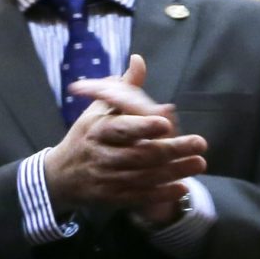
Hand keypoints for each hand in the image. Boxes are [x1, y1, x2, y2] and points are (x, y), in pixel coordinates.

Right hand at [48, 53, 207, 214]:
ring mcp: (106, 178)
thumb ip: (122, 88)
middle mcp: (100, 155)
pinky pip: (139, 197)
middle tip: (199, 143)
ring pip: (144, 176)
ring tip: (199, 162)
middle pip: (139, 154)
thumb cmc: (86, 136)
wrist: (60, 175)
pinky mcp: (111, 198)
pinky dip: (161, 193)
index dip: (142, 127)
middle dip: (171, 149)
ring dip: (174, 171)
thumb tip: (139, 60)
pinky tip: (182, 187)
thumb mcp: (98, 109)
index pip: (121, 128)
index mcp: (97, 129)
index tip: (165, 123)